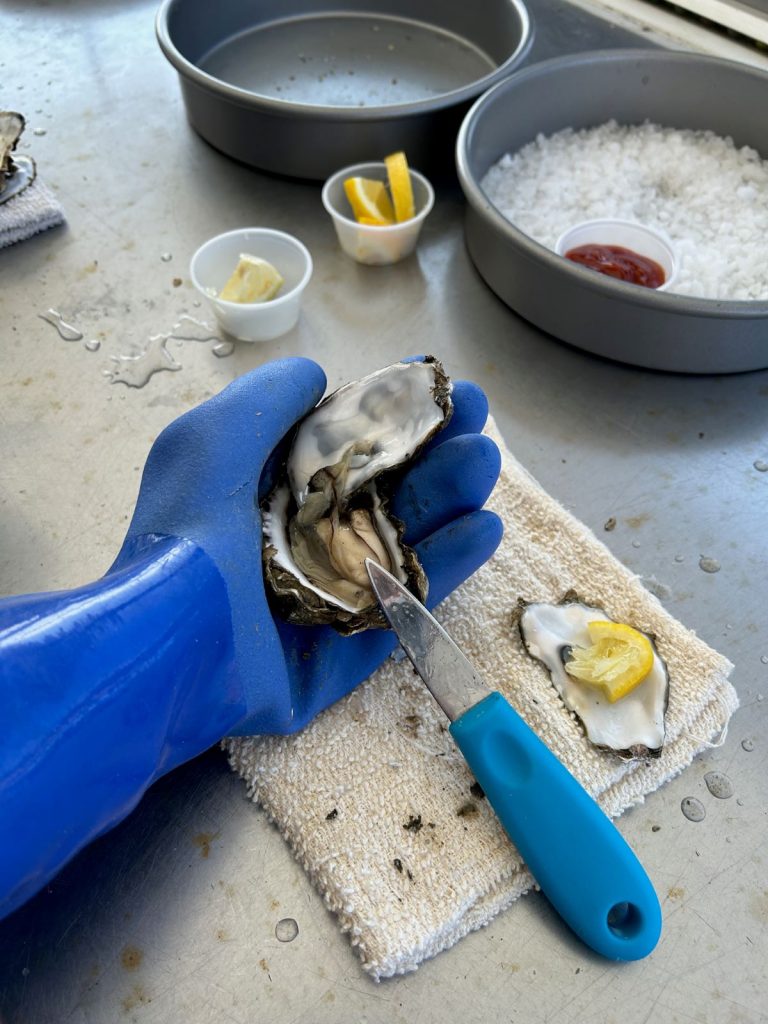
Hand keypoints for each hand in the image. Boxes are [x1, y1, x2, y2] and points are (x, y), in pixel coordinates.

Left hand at [115, 357, 502, 733]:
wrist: (171, 644)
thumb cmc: (191, 531)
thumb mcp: (213, 438)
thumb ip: (268, 399)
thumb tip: (319, 377)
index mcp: (270, 490)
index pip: (344, 444)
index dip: (390, 412)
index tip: (433, 383)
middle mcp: (302, 538)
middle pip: (384, 488)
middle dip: (432, 447)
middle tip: (477, 416)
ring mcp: (330, 594)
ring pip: (404, 540)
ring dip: (449, 496)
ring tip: (483, 462)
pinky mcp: (350, 648)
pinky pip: (408, 603)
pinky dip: (447, 566)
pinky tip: (484, 526)